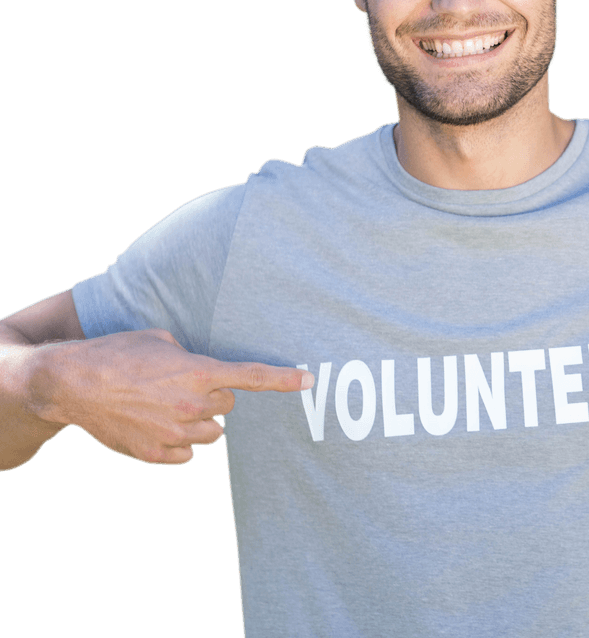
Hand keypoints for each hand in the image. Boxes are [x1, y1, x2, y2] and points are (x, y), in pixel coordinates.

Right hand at [32, 329, 312, 464]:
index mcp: (198, 372)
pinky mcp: (157, 454)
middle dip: (214, 397)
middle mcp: (192, 404)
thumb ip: (193, 357)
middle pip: (229, 407)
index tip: (309, 381)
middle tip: (183, 387)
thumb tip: (205, 369)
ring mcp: (175, 432)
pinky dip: (179, 442)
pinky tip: (156, 426)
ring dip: (198, 421)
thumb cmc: (116, 354)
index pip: (251, 376)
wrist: (71, 385)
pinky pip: (188, 454)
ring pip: (212, 433)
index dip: (283, 379)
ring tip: (165, 406)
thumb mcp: (161, 341)